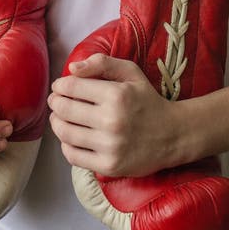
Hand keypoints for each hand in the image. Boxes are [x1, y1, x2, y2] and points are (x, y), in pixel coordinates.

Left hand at [48, 53, 178, 176]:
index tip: (59, 86)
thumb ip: (102, 63)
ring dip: (56, 123)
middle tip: (56, 101)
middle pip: (64, 109)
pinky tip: (71, 137)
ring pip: (65, 133)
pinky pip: (73, 156)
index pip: (72, 87)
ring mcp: (110, 146)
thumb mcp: (131, 73)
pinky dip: (66, 145)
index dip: (60, 85)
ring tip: (59, 117)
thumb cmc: (147, 100)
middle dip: (55, 102)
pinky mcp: (109, 166)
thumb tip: (72, 68)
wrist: (173, 135)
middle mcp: (112, 121)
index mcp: (116, 95)